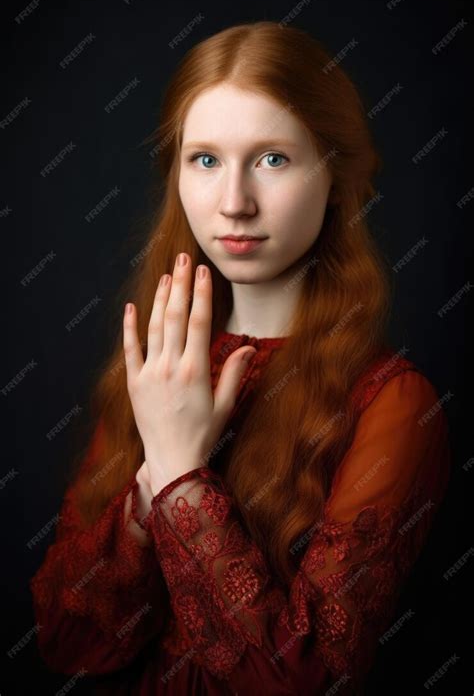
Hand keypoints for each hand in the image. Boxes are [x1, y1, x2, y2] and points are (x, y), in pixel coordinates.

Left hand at [123, 251, 256, 495]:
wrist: (172, 460)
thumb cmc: (202, 434)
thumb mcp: (225, 405)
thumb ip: (235, 373)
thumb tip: (249, 345)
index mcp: (196, 370)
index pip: (199, 322)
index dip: (201, 293)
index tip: (203, 271)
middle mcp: (171, 367)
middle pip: (176, 316)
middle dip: (180, 284)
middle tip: (184, 259)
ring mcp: (150, 373)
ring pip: (154, 327)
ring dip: (160, 299)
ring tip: (166, 275)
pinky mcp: (134, 382)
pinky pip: (130, 349)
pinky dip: (130, 327)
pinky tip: (132, 307)